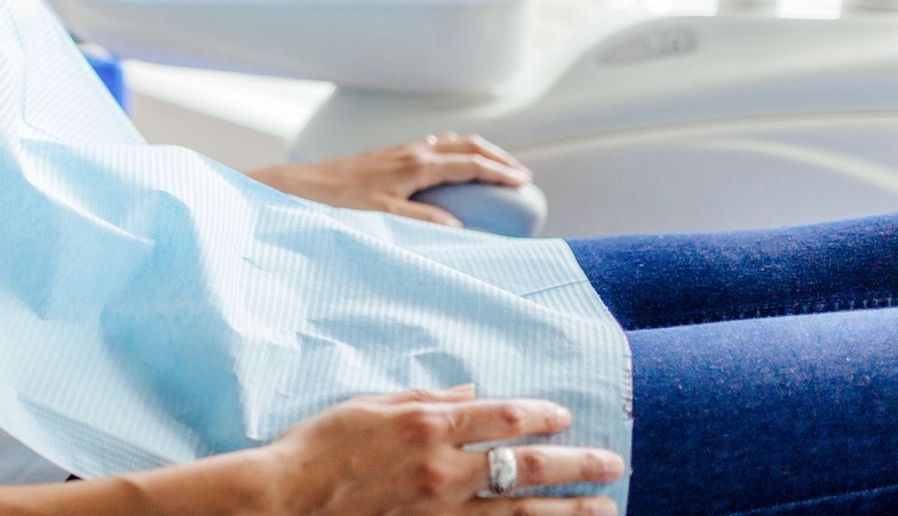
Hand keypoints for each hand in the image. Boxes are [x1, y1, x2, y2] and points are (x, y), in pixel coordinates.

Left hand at [248, 134, 531, 225]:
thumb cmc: (341, 204)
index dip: (500, 173)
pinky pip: (433, 145)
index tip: (525, 183)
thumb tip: (459, 228)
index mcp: (416, 165)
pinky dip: (455, 151)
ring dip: (477, 152)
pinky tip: (453, 165)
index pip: (470, 164)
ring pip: (451, 142)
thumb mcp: (384, 218)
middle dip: (497, 158)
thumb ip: (422, 223)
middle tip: (521, 176)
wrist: (304, 186)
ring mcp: (401, 149)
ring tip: (496, 167)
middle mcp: (412, 151)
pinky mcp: (390, 154)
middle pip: (467, 146)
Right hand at [260, 385, 622, 515]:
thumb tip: (469, 393)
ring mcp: (440, 512)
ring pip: (520, 512)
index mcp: (427, 426)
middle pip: (525, 465)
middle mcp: (443, 470)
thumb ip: (423, 399)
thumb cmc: (316, 448)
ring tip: (604, 509)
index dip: (540, 414)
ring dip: (568, 511)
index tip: (566, 415)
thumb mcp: (367, 407)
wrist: (284, 501)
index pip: (501, 416)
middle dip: (575, 464)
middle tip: (613, 464)